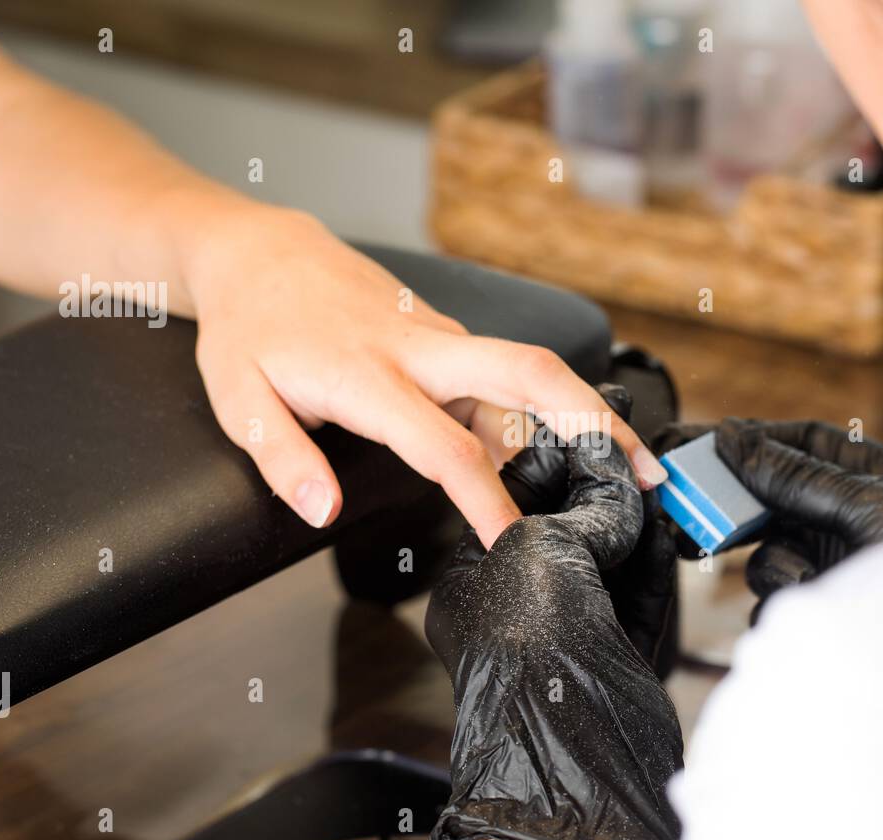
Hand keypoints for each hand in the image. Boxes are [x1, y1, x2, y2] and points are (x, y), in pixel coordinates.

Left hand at [185, 208, 665, 546]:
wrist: (260, 250)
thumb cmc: (249, 328)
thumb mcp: (238, 399)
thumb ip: (283, 460)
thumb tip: (325, 513)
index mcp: (369, 376)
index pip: (445, 449)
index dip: (487, 502)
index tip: (517, 546)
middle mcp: (420, 350)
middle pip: (530, 376)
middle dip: (594, 423)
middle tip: (644, 474)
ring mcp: (441, 338)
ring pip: (527, 376)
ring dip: (583, 419)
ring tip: (626, 477)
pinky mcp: (448, 336)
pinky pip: (504, 378)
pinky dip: (543, 414)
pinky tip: (560, 453)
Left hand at [499, 383, 678, 677]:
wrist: (571, 753)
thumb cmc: (523, 661)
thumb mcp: (538, 550)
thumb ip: (575, 509)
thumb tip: (607, 489)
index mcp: (471, 577)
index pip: (510, 494)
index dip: (553, 452)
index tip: (586, 423)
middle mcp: (514, 602)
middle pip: (563, 523)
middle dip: (598, 482)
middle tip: (628, 440)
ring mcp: (565, 630)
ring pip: (604, 556)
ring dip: (631, 515)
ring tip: (653, 476)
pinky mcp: (611, 655)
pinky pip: (634, 596)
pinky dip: (652, 560)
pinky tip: (666, 529)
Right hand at [658, 419, 882, 618]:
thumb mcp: (874, 508)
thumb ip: (800, 477)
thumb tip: (733, 437)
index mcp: (878, 477)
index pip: (803, 444)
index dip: (752, 439)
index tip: (702, 439)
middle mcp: (856, 520)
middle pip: (774, 501)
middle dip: (734, 507)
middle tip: (684, 508)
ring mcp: (842, 571)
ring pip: (769, 559)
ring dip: (775, 568)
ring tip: (806, 580)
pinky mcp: (830, 616)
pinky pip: (780, 607)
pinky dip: (786, 609)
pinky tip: (814, 612)